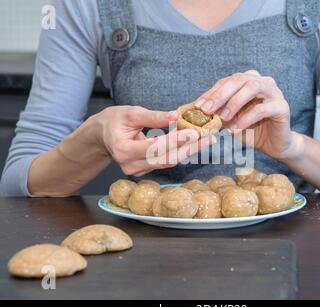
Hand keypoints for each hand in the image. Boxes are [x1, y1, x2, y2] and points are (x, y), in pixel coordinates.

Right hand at [93, 106, 214, 175]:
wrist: (102, 135)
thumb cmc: (114, 120)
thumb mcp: (131, 112)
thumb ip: (153, 116)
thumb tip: (176, 116)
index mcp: (123, 150)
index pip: (154, 147)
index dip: (175, 141)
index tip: (194, 133)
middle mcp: (130, 165)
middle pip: (165, 159)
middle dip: (189, 148)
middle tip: (209, 138)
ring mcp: (137, 171)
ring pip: (168, 162)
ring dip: (188, 151)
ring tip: (207, 140)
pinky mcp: (143, 171)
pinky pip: (165, 163)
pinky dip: (180, 153)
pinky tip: (194, 144)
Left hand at [195, 70, 302, 160]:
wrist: (273, 145)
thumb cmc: (250, 130)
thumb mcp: (228, 120)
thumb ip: (215, 112)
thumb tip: (190, 110)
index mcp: (248, 80)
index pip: (226, 82)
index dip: (211, 93)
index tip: (197, 106)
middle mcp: (262, 82)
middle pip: (239, 80)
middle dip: (220, 95)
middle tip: (207, 110)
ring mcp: (274, 92)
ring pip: (252, 88)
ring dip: (234, 103)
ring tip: (222, 119)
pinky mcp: (282, 107)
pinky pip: (262, 109)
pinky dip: (246, 118)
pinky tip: (236, 129)